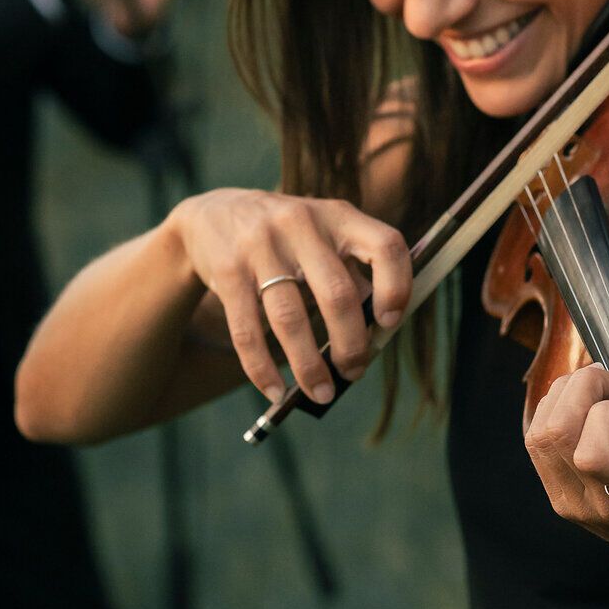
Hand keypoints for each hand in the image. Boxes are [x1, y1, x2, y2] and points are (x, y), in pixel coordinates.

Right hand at [166, 188, 411, 405]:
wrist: (212, 215)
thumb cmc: (285, 238)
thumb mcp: (322, 237)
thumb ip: (351, 274)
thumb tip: (376, 336)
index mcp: (338, 216)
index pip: (385, 246)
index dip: (396, 287)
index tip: (389, 323)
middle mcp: (302, 224)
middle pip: (337, 294)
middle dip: (351, 345)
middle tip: (354, 372)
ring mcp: (261, 246)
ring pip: (290, 319)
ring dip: (309, 366)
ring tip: (321, 393)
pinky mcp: (228, 271)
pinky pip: (247, 331)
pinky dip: (262, 369)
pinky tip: (275, 391)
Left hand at [524, 366, 608, 555]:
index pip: (592, 454)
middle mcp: (592, 504)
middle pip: (555, 435)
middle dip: (581, 389)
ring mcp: (569, 500)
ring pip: (539, 435)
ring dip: (563, 395)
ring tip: (596, 384)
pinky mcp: (559, 493)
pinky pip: (538, 443)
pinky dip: (554, 410)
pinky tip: (582, 402)